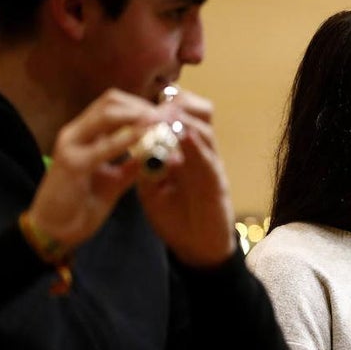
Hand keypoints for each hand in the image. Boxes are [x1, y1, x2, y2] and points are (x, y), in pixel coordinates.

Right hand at [25, 88, 159, 250]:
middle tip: (169, 116)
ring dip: (138, 115)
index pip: (113, 104)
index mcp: (85, 134)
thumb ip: (131, 166)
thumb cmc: (81, 204)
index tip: (167, 115)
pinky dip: (126, 140)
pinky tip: (146, 139)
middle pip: (111, 101)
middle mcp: (75, 133)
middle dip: (143, 106)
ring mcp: (71, 145)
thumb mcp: (114, 181)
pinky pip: (102, 147)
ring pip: (106, 114)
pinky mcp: (72, 164)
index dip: (142, 105)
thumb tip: (157, 155)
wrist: (55, 230)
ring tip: (162, 122)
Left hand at [134, 87, 235, 267]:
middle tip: (157, 104)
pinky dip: (196, 145)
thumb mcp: (151, 188)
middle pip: (201, 112)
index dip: (168, 103)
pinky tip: (183, 136)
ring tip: (164, 114)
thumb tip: (133, 142)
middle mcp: (203, 154)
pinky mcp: (217, 184)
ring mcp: (212, 167)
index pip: (183, 115)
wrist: (197, 250)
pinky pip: (209, 159)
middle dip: (179, 102)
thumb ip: (145, 166)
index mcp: (187, 152)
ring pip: (205, 130)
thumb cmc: (176, 219)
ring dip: (184, 119)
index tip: (146, 100)